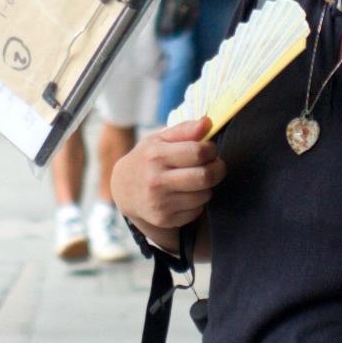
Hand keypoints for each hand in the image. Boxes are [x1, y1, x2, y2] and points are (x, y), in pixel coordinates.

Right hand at [106, 115, 221, 243]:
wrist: (124, 190)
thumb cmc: (147, 159)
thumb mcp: (159, 139)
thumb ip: (185, 129)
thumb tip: (208, 122)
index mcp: (155, 156)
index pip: (198, 152)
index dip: (211, 150)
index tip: (209, 150)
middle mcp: (156, 181)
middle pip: (205, 177)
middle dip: (218, 169)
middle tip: (215, 165)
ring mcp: (160, 203)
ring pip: (205, 195)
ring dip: (207, 187)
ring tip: (196, 179)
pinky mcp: (165, 219)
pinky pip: (197, 210)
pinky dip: (197, 202)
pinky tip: (186, 194)